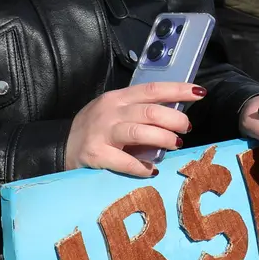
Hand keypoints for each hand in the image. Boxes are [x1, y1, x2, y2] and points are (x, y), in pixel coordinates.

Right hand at [65, 81, 197, 176]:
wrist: (59, 148)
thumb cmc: (95, 131)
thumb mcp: (115, 113)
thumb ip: (139, 113)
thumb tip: (174, 119)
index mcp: (119, 98)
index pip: (153, 90)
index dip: (178, 90)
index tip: (200, 93)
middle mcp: (111, 111)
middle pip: (150, 111)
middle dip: (174, 120)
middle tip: (185, 129)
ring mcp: (102, 132)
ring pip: (140, 132)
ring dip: (163, 139)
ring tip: (175, 144)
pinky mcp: (96, 154)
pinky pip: (124, 161)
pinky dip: (141, 166)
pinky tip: (151, 170)